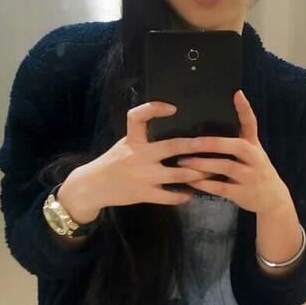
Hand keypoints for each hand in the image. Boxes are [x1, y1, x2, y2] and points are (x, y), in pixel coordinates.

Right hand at [58, 102, 209, 223]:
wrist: (92, 187)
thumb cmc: (113, 162)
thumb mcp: (125, 143)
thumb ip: (143, 138)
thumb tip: (172, 127)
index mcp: (132, 140)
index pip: (138, 117)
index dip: (155, 108)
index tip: (173, 108)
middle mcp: (138, 155)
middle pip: (171, 146)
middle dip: (195, 146)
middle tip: (214, 144)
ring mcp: (142, 176)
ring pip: (177, 174)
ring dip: (198, 173)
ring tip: (212, 171)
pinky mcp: (143, 195)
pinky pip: (169, 196)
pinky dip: (183, 195)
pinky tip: (192, 192)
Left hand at [178, 90, 290, 214]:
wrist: (273, 200)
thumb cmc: (255, 170)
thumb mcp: (252, 152)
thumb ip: (237, 140)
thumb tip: (208, 122)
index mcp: (254, 145)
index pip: (251, 123)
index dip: (245, 109)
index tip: (237, 93)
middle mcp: (255, 158)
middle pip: (237, 146)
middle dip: (214, 143)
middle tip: (192, 142)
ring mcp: (251, 176)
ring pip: (227, 167)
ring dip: (203, 164)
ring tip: (183, 161)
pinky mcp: (244, 194)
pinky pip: (222, 187)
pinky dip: (205, 184)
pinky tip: (190, 181)